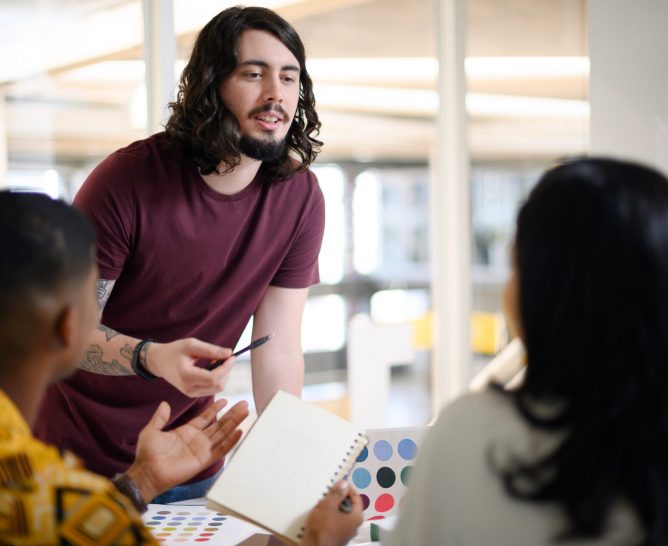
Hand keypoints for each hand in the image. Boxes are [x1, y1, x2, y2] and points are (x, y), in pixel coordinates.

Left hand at [127, 398, 248, 501]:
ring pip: (223, 434)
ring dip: (234, 423)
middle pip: (219, 424)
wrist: (147, 472)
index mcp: (187, 431)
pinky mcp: (204, 460)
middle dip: (231, 414)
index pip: (206, 417)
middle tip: (243, 404)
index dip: (215, 409)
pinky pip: (220, 450)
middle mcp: (198, 439)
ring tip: (245, 412)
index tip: (226, 400)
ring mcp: (202, 450)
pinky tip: (239, 432)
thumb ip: (160, 417)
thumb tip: (164, 403)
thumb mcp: (152, 430)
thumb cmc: (148, 453)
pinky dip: (231, 442)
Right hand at [145, 338, 235, 396]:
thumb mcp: (191, 345)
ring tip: (217, 361)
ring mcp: (191, 394)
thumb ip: (210, 350)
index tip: (232, 356)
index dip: (226, 368)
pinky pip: (212, 389)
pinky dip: (218, 379)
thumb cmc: (174, 351)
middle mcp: (189, 389)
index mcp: (186, 376)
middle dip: (226, 371)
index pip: (213, 378)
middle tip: (225, 357)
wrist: (160, 362)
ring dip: (223, 375)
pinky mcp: (193, 394)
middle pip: (218, 385)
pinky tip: (213, 368)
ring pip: (217, 388)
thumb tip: (229, 353)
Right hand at [300, 481, 362, 545]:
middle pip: (350, 506)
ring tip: (323, 501)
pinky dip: (330, 516)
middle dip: (339, 498)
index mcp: (356, 518)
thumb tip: (344, 483)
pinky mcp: (337, 538)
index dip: (347, 489)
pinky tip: (321, 513)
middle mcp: (354, 527)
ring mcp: (346, 534)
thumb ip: (337, 494)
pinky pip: (336, 522)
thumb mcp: (328, 506)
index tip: (337, 483)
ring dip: (334, 507)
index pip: (356, 498)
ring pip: (342, 515)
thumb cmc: (323, 526)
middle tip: (329, 492)